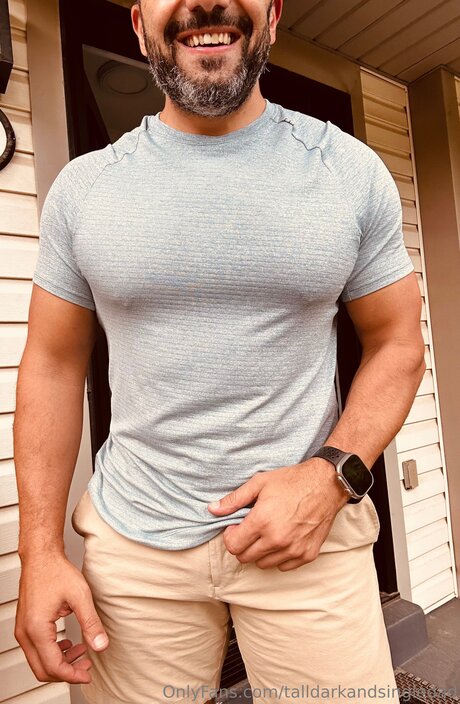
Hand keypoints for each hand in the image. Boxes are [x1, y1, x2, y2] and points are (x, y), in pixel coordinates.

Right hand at [15, 552, 108, 683]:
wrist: (41, 556)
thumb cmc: (56, 571)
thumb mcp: (80, 596)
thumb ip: (91, 623)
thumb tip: (101, 646)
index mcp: (37, 629)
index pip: (54, 666)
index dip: (73, 675)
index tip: (88, 674)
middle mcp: (25, 633)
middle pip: (43, 670)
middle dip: (66, 673)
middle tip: (87, 666)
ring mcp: (23, 630)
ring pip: (38, 662)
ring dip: (60, 663)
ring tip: (82, 652)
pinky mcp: (25, 625)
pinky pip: (36, 650)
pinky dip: (52, 653)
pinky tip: (69, 644)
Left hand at [207, 459, 349, 570]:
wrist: (326, 484)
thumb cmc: (291, 481)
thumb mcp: (259, 483)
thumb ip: (234, 499)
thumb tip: (212, 510)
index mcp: (262, 522)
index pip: (233, 546)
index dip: (230, 536)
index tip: (236, 527)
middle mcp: (277, 539)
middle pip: (245, 557)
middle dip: (243, 544)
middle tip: (251, 529)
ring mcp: (294, 549)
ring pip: (263, 564)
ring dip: (260, 552)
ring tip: (267, 533)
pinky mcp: (307, 554)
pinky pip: (284, 566)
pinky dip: (279, 557)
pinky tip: (282, 539)